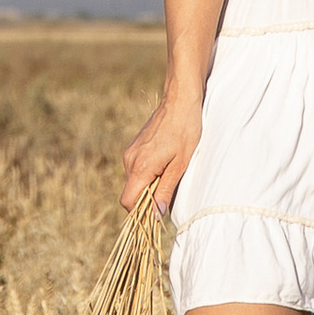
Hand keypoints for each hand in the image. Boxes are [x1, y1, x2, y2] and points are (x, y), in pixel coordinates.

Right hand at [119, 92, 203, 215]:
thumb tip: (156, 215)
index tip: (157, 211)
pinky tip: (165, 162)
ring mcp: (130, 151)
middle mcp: (130, 160)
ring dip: (148, 184)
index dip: (139, 211)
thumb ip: (166, 190)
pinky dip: (147, 173)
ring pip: (134, 181)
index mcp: (140, 166)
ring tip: (170, 172)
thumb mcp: (181, 164)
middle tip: (169, 190)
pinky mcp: (134, 146)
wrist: (180, 100)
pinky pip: (136, 169)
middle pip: (130, 192)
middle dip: (146, 198)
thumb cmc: (186, 130)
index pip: (127, 201)